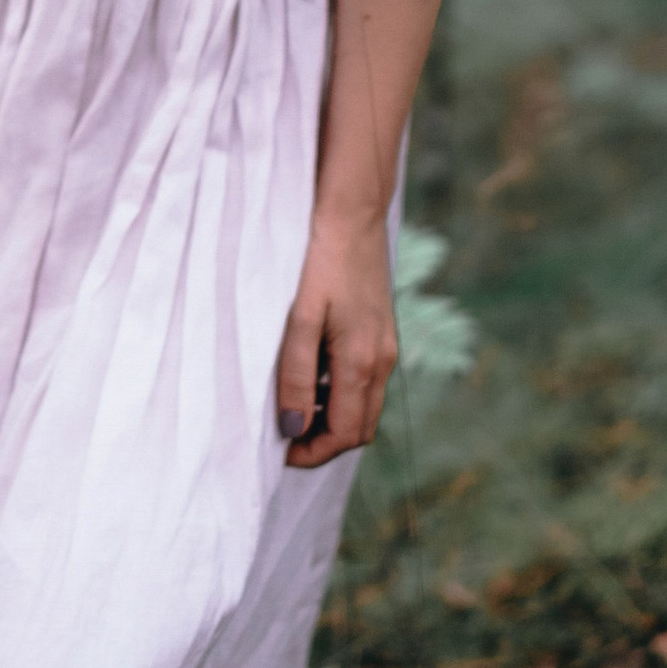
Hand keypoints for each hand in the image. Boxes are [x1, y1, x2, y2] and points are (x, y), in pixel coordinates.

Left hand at [277, 209, 398, 467]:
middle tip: (284, 434)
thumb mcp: (299, 318)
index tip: (280, 453)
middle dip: (325, 441)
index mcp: (363, 363)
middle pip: (359, 428)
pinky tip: (312, 372)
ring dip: (332, 417)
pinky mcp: (382, 333)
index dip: (313, 451)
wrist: (352, 215)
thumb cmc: (320, 262)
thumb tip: (292, 427)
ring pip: (364, 406)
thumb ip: (296, 374)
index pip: (345, 435)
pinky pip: (365, 380)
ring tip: (293, 404)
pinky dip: (340, 392)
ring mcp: (386, 347)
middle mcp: (382, 362)